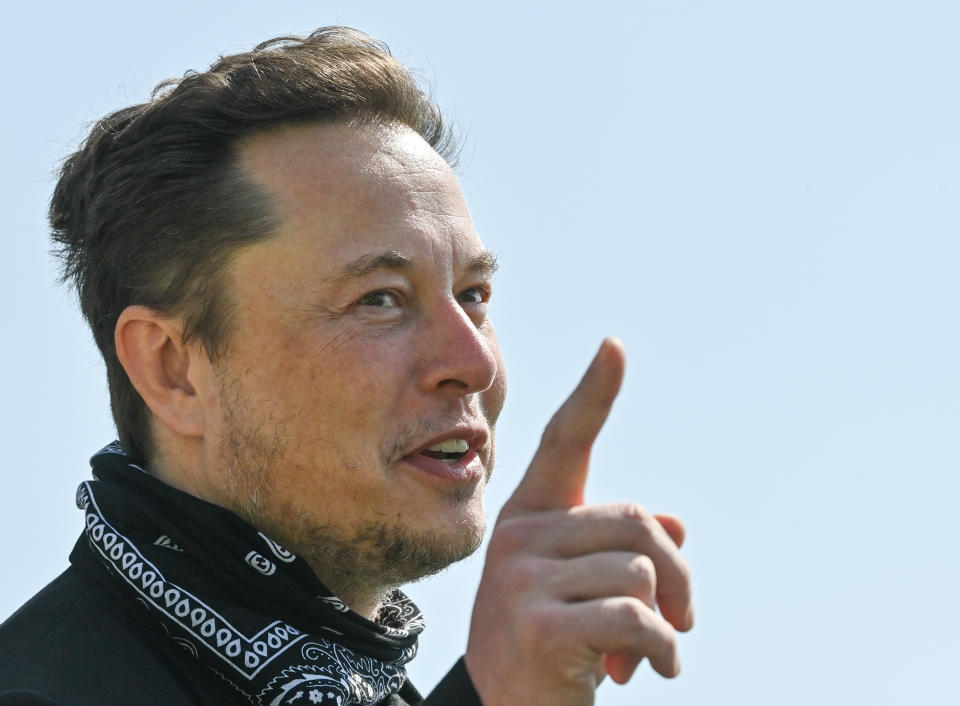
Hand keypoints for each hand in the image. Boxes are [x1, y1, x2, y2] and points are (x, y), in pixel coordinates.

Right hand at [464, 339, 692, 705]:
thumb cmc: (555, 645)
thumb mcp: (588, 590)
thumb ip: (627, 550)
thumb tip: (678, 525)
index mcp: (529, 517)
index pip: (562, 444)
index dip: (593, 395)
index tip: (615, 346)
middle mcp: (518, 536)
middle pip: (637, 521)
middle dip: (677, 575)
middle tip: (682, 620)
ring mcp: (521, 578)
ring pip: (640, 570)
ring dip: (668, 622)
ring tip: (650, 654)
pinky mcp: (538, 624)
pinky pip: (636, 617)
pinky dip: (662, 650)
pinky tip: (646, 671)